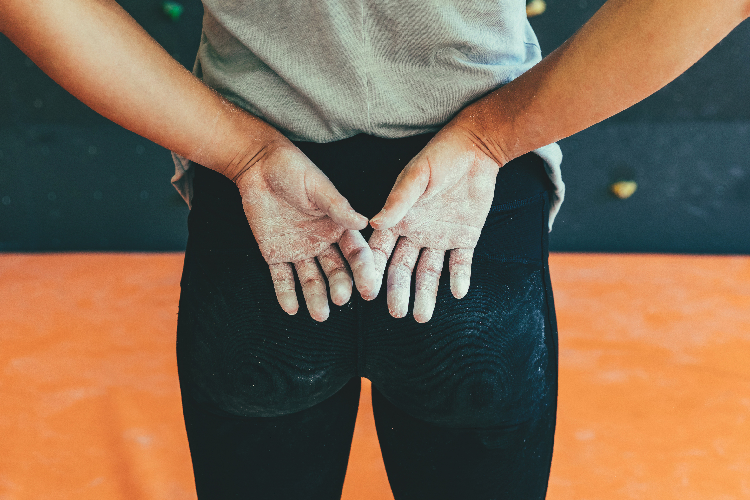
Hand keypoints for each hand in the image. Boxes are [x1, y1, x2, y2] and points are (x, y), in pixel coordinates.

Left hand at [235, 140, 377, 321]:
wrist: (258, 166)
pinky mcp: (275, 253)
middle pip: (336, 270)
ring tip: (319, 314)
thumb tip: (364, 222)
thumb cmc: (293, 169)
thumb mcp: (318, 186)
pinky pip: (282, 277)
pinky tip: (291, 309)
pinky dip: (286, 293)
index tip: (369, 288)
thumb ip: (338, 207)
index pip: (356, 252)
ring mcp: (299, 249)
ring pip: (311, 278)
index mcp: (338, 226)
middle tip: (341, 299)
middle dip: (340, 286)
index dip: (363, 270)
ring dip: (316, 296)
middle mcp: (322, 242)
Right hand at [368, 122, 504, 322]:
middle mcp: (416, 233)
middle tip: (397, 312)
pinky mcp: (465, 237)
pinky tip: (457, 291)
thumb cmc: (440, 156)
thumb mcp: (417, 176)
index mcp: (399, 219)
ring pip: (429, 272)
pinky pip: (460, 263)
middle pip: (403, 268)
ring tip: (422, 316)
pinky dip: (459, 277)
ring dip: (426, 293)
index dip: (374, 270)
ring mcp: (440, 237)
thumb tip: (374, 223)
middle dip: (399, 290)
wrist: (477, 149)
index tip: (368, 292)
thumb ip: (399, 201)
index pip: (381, 251)